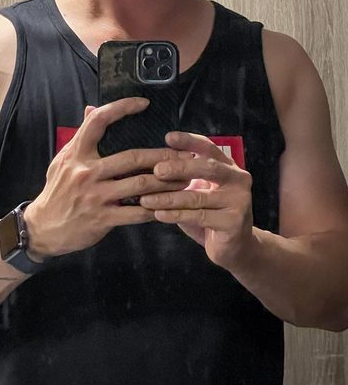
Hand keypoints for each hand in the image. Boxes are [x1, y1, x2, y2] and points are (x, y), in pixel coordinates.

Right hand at [24, 99, 186, 258]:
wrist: (43, 228)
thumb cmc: (57, 191)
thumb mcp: (63, 160)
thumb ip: (80, 136)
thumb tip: (91, 108)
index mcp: (77, 154)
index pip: (99, 121)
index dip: (121, 108)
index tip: (142, 104)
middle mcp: (87, 171)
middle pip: (132, 157)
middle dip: (161, 155)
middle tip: (183, 154)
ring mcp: (96, 196)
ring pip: (140, 185)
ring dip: (166, 182)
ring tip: (184, 180)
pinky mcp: (103, 218)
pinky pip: (136, 212)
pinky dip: (155, 209)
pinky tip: (169, 206)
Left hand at [140, 131, 255, 270]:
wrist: (236, 247)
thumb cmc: (211, 213)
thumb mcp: (199, 190)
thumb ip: (185, 177)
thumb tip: (152, 165)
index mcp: (228, 166)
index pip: (209, 147)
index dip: (189, 141)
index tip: (168, 137)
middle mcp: (238, 179)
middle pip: (206, 167)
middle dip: (179, 168)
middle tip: (156, 171)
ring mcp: (239, 200)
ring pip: (197, 196)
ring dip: (168, 198)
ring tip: (145, 199)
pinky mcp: (233, 222)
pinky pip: (198, 216)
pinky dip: (175, 215)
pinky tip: (158, 214)